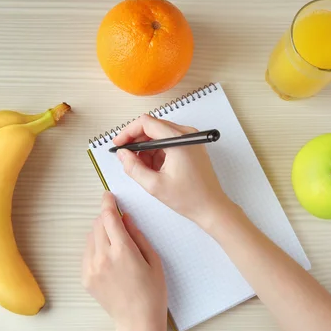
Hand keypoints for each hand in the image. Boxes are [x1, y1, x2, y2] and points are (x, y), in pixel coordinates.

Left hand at [82, 192, 166, 330]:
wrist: (137, 322)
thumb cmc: (152, 292)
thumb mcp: (154, 260)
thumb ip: (138, 236)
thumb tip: (126, 218)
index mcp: (122, 251)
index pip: (109, 217)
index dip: (108, 203)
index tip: (108, 196)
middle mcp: (103, 258)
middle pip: (98, 224)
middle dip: (106, 217)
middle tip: (117, 220)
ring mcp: (91, 269)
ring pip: (90, 237)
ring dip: (100, 232)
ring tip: (116, 242)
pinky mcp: (86, 278)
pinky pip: (87, 253)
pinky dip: (95, 247)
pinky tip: (109, 256)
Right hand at [113, 114, 231, 227]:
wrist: (212, 208)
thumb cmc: (190, 198)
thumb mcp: (154, 185)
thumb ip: (133, 167)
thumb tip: (122, 154)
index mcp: (178, 140)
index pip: (146, 123)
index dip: (128, 132)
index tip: (118, 144)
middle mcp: (186, 134)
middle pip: (152, 127)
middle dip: (137, 143)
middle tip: (127, 159)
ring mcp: (190, 140)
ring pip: (159, 135)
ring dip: (147, 150)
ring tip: (144, 170)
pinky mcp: (191, 147)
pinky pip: (168, 143)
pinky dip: (157, 153)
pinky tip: (155, 170)